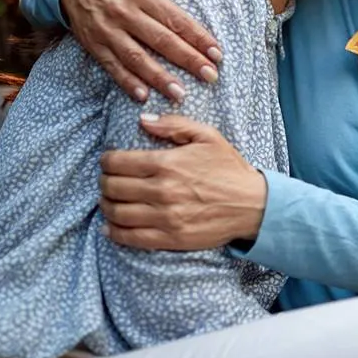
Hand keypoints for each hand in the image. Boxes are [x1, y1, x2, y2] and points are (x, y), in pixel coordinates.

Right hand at [63, 0, 221, 101]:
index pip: (175, 18)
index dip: (198, 37)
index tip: (217, 53)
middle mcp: (125, 12)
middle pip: (161, 40)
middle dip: (188, 60)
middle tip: (211, 76)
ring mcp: (107, 30)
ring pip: (137, 58)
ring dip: (159, 78)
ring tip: (180, 94)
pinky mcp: (93, 43)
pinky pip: (111, 66)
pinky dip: (126, 81)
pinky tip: (143, 95)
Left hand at [98, 114, 266, 249]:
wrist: (253, 205)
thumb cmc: (229, 169)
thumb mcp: (207, 136)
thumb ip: (174, 124)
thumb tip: (143, 120)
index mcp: (167, 163)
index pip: (118, 162)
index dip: (106, 160)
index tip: (108, 161)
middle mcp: (162, 190)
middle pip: (112, 187)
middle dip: (103, 182)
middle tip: (107, 180)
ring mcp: (165, 216)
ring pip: (117, 213)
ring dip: (106, 206)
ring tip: (108, 200)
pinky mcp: (170, 238)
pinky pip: (130, 237)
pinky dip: (113, 232)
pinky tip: (110, 227)